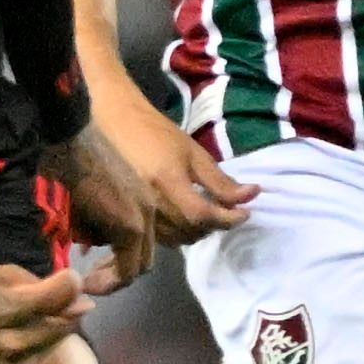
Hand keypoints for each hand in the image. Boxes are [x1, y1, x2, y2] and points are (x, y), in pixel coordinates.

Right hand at [0, 262, 91, 363]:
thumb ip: (37, 282)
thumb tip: (77, 292)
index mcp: (10, 310)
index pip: (63, 292)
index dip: (69, 281)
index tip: (64, 277)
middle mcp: (17, 343)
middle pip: (67, 320)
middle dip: (65, 306)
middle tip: (46, 297)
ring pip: (59, 341)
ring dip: (53, 325)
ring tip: (27, 317)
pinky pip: (44, 357)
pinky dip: (40, 345)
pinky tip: (20, 336)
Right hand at [38, 120, 159, 295]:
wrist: (69, 137)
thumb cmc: (69, 158)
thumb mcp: (86, 194)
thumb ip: (94, 220)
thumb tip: (86, 242)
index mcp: (140, 200)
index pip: (141, 245)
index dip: (119, 264)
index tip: (92, 271)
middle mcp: (148, 209)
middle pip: (144, 259)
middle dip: (117, 275)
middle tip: (90, 281)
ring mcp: (142, 216)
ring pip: (138, 265)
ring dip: (113, 279)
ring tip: (88, 284)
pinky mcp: (131, 224)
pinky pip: (127, 266)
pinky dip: (110, 279)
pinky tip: (88, 281)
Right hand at [99, 92, 254, 241]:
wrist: (111, 123)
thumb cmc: (154, 132)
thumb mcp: (191, 152)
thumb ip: (219, 180)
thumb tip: (253, 195)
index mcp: (167, 182)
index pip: (203, 215)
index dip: (228, 219)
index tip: (244, 213)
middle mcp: (148, 203)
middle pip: (190, 231)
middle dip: (213, 225)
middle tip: (222, 211)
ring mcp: (130, 214)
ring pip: (173, 239)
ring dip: (194, 231)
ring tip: (201, 215)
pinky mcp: (119, 219)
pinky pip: (154, 239)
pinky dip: (173, 234)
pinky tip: (177, 219)